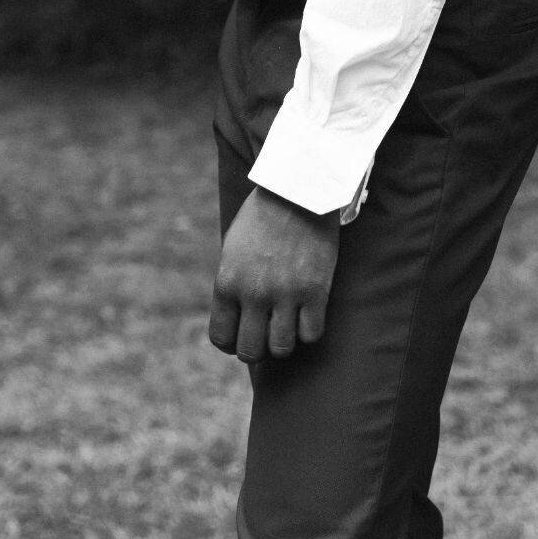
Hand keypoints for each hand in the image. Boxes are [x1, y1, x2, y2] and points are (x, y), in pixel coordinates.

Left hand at [209, 187, 340, 362]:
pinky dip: (309, 329)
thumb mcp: (234, 249)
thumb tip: (239, 318)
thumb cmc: (263, 215)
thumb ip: (234, 284)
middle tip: (266, 333)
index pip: (221, 337)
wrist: (297, 187)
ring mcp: (286, 293)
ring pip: (282, 348)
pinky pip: (312, 334)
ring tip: (288, 324)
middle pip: (250, 351)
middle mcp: (253, 292)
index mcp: (227, 281)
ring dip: (284, 341)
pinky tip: (308, 313)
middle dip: (257, 348)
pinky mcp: (316, 290)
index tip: (242, 334)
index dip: (232, 342)